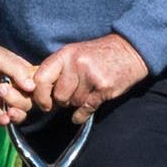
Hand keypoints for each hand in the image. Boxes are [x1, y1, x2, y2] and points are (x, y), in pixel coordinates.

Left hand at [0, 36, 36, 124]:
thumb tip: (32, 87)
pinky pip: (0, 119)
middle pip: (28, 102)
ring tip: (5, 105)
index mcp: (20, 74)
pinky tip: (4, 118)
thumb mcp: (0, 56)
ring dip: (16, 112)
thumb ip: (16, 69)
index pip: (36, 87)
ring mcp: (1, 99)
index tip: (33, 90)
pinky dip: (4, 121)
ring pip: (18, 113)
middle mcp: (14, 87)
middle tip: (2, 88)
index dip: (38, 91)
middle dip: (19, 99)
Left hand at [33, 34, 147, 121]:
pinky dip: (81, 115)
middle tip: (70, 95)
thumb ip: (56, 69)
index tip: (44, 103)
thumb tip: (37, 91)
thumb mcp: (74, 53)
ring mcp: (91, 76)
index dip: (39, 94)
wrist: (129, 51)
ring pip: (73, 103)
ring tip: (84, 92)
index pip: (41, 78)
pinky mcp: (104, 88)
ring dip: (77, 103)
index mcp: (65, 54)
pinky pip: (86, 109)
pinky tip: (81, 114)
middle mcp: (76, 64)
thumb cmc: (98, 54)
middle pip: (59, 96)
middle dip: (63, 101)